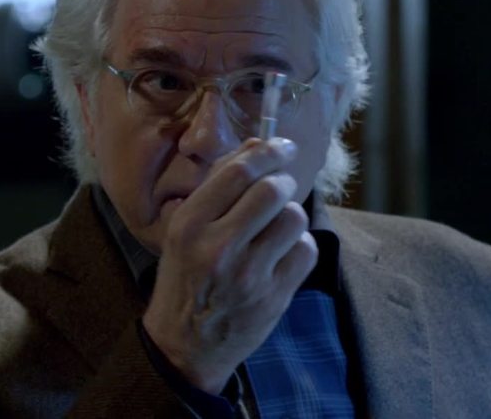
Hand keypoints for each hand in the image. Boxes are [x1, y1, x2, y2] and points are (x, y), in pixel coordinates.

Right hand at [141, 137, 317, 393]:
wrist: (184, 347)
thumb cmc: (186, 279)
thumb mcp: (186, 230)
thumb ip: (220, 186)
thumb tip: (260, 144)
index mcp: (188, 225)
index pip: (238, 172)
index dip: (268, 151)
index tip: (283, 145)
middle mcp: (217, 248)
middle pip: (272, 190)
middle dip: (283, 181)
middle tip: (280, 187)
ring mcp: (248, 275)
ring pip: (294, 217)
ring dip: (291, 215)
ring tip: (277, 227)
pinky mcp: (274, 297)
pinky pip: (306, 250)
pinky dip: (300, 245)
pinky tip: (283, 254)